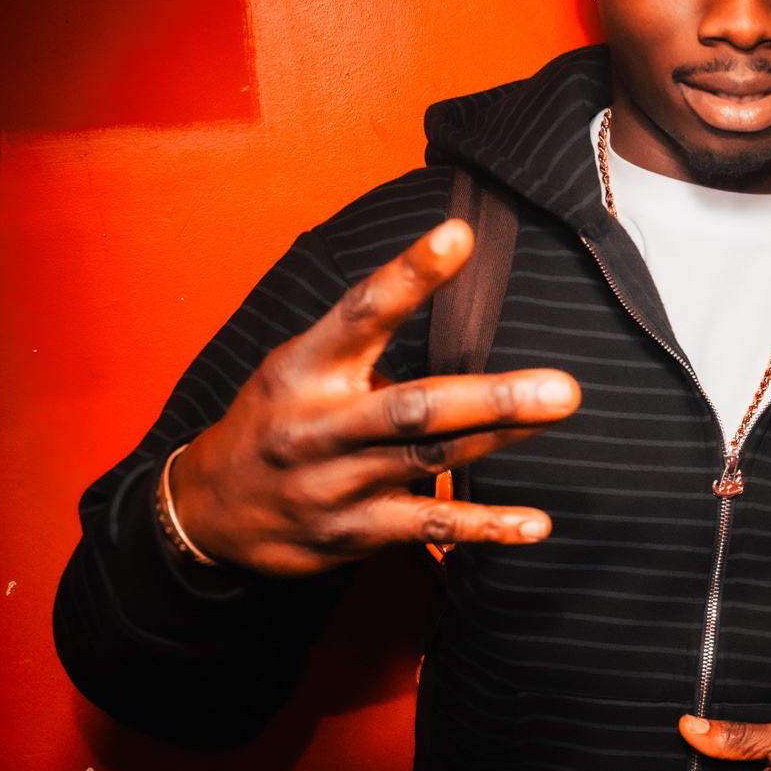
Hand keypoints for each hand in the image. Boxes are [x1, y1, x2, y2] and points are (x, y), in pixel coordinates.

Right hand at [167, 221, 580, 573]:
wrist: (210, 513)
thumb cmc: (275, 423)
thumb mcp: (297, 368)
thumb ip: (361, 347)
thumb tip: (447, 313)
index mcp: (306, 368)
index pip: (361, 312)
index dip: (410, 275)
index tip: (459, 236)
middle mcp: (320, 425)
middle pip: (413, 408)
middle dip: (490, 397)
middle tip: (559, 386)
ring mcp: (336, 484)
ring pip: (429, 461)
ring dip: (499, 438)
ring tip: (556, 411)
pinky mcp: (352, 534)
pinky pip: (428, 529)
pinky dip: (485, 527)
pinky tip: (534, 525)